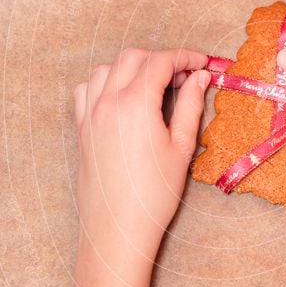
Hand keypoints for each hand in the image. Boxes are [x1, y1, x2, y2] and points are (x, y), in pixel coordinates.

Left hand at [74, 48, 208, 270]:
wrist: (118, 229)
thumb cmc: (154, 194)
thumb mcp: (182, 147)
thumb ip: (191, 106)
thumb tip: (200, 78)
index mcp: (136, 104)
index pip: (161, 62)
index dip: (185, 57)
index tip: (202, 62)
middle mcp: (108, 103)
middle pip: (133, 58)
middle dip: (161, 59)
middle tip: (184, 76)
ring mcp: (90, 115)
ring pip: (107, 68)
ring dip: (133, 67)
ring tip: (155, 85)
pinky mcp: (82, 129)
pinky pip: (87, 89)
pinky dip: (105, 82)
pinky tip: (122, 97)